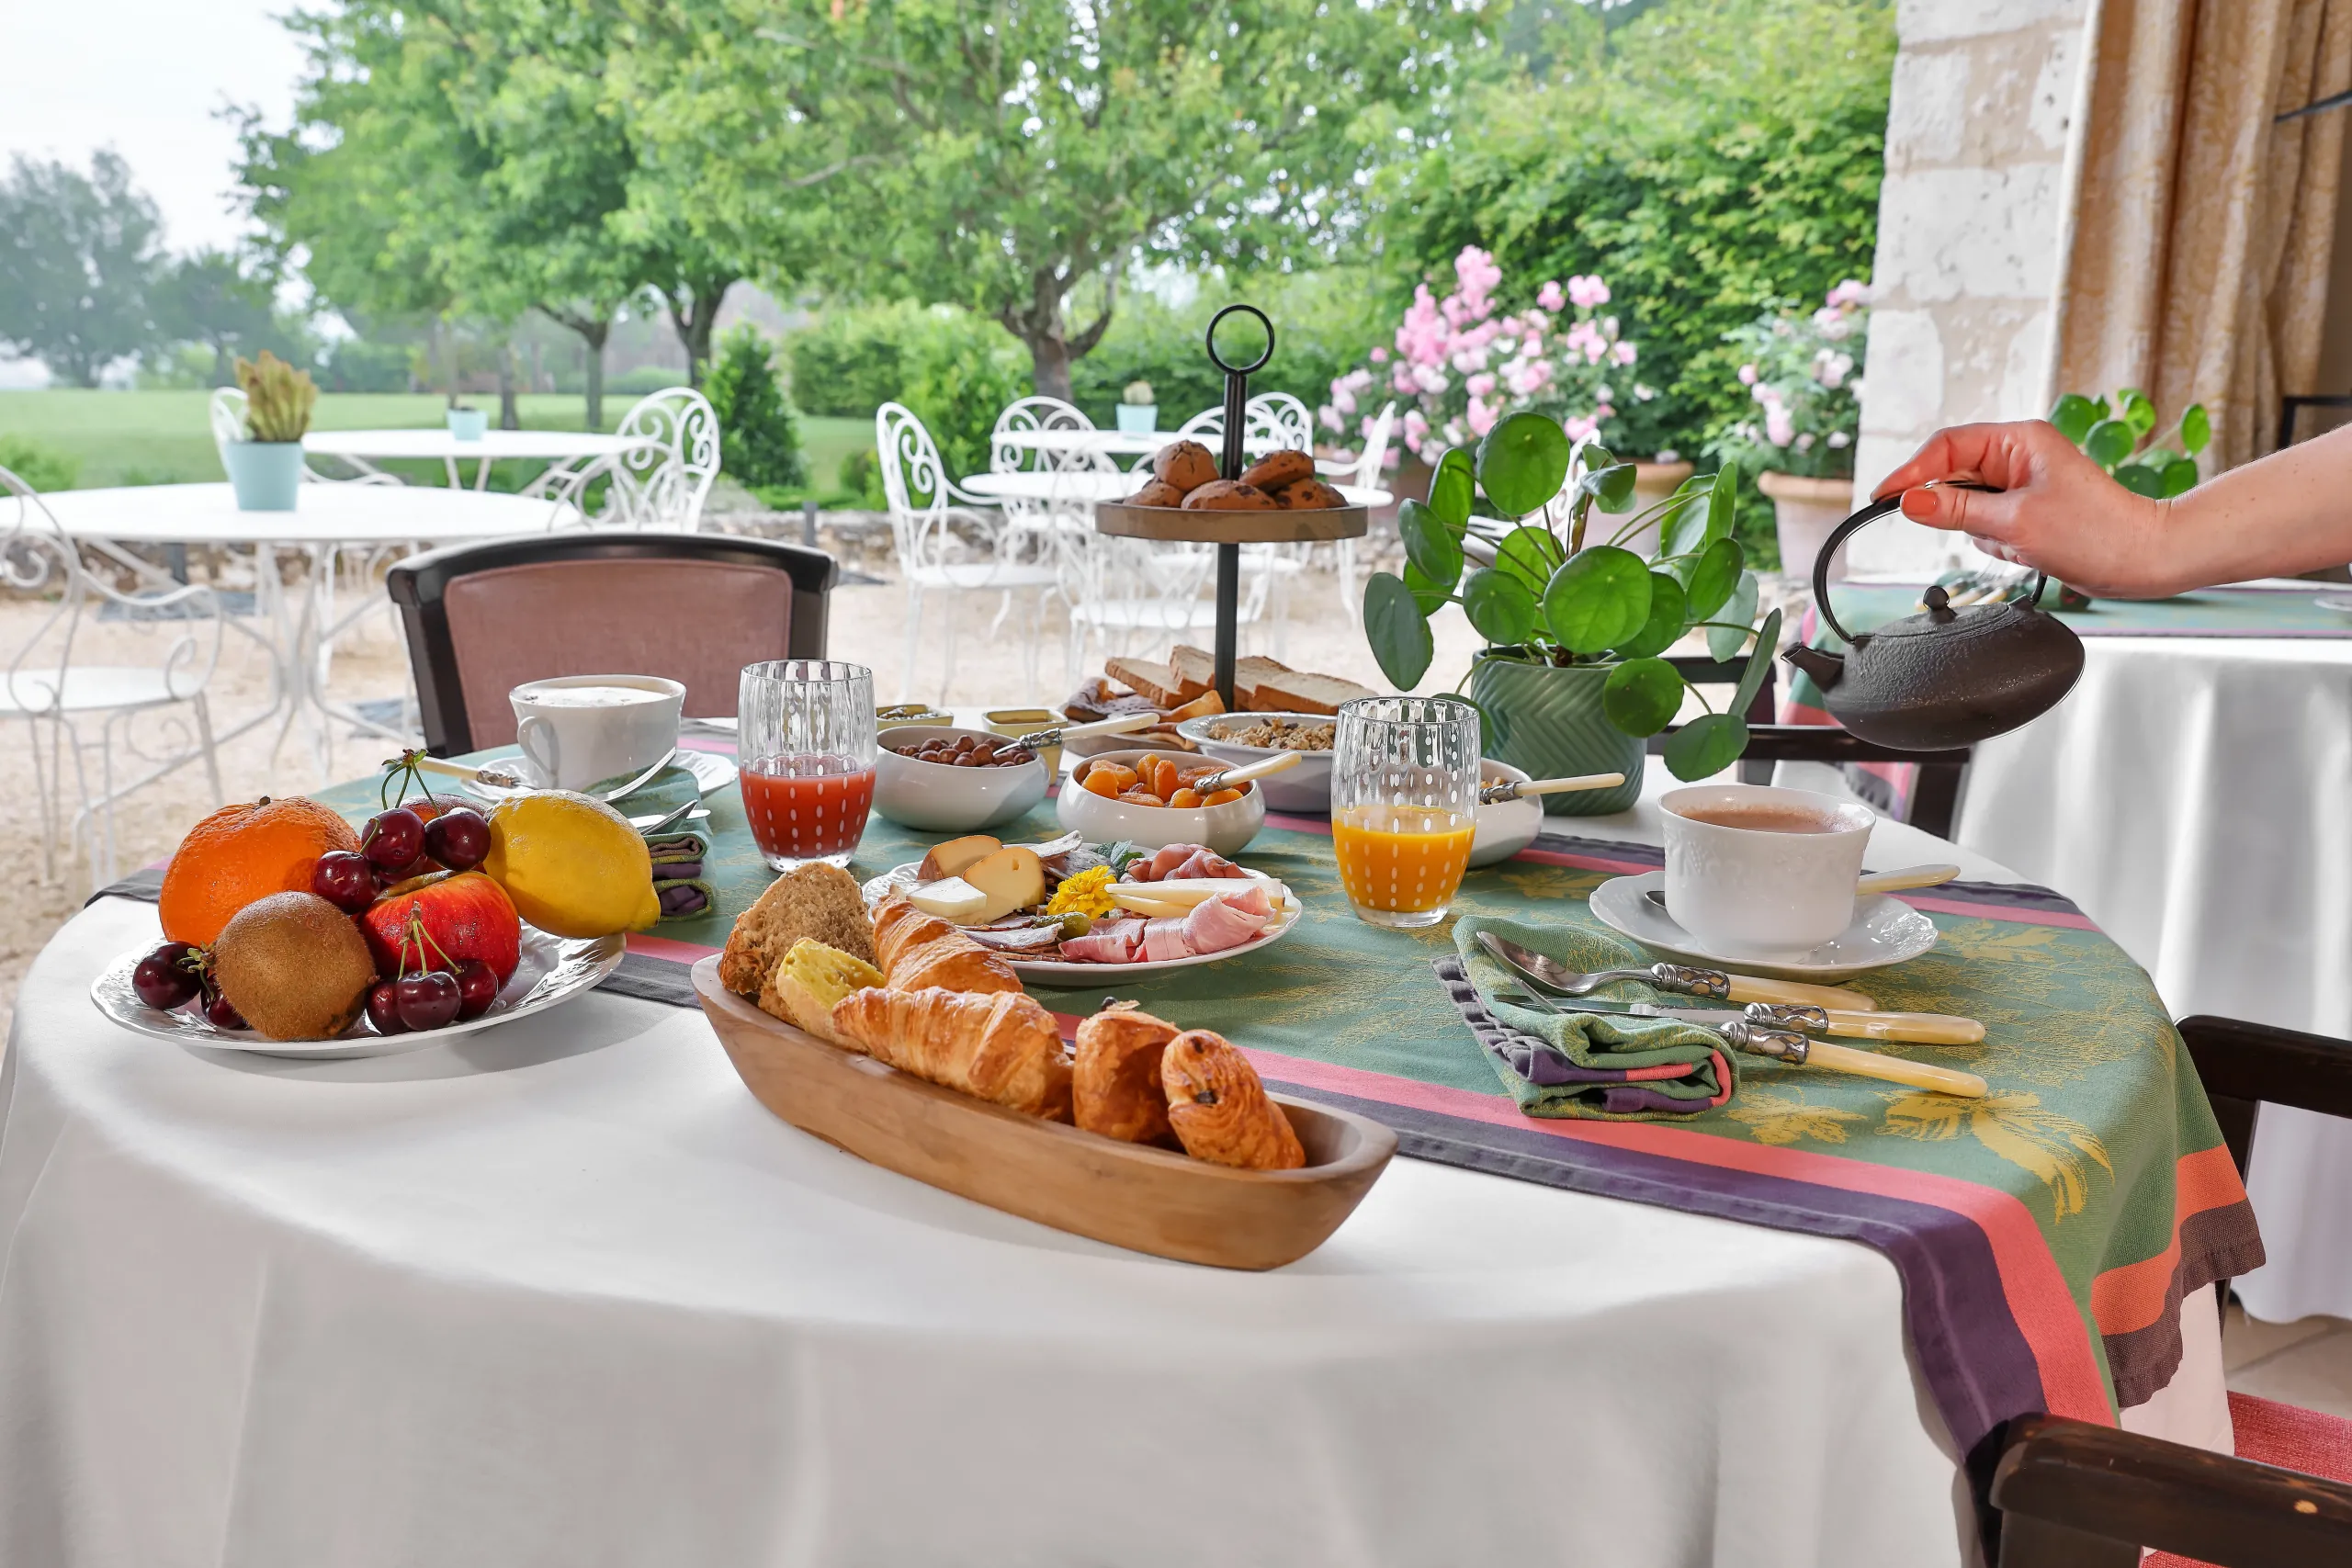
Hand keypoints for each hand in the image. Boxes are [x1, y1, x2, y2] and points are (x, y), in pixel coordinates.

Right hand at [1870, 421, 2180, 597]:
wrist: (2144, 559)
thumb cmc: (2096, 533)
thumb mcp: (2015, 523)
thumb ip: (1955, 512)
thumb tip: (1909, 503)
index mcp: (2018, 440)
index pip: (1946, 447)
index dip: (1910, 472)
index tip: (1883, 498)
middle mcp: (2017, 455)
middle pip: (1952, 476)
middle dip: (1959, 510)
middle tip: (1979, 530)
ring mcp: (2021, 483)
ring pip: (1966, 506)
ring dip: (1982, 531)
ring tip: (2020, 542)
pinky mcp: (2025, 509)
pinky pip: (1984, 525)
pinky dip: (1996, 542)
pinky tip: (2026, 549)